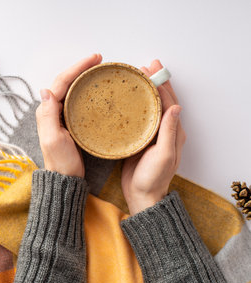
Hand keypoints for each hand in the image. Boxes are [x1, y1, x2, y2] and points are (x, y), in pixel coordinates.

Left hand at [36, 54, 101, 177]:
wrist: (65, 179)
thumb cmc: (61, 162)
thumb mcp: (54, 139)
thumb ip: (48, 115)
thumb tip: (45, 90)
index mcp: (47, 111)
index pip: (61, 82)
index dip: (77, 67)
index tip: (95, 58)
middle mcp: (51, 110)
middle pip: (66, 82)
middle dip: (81, 68)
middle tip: (99, 60)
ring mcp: (60, 116)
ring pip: (71, 89)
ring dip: (83, 76)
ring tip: (98, 69)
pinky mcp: (70, 123)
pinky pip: (77, 100)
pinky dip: (86, 90)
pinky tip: (96, 89)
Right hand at [121, 60, 185, 214]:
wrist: (141, 196)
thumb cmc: (153, 178)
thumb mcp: (163, 154)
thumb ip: (169, 131)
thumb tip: (175, 106)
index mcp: (173, 132)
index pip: (169, 101)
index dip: (161, 83)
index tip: (153, 67)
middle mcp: (164, 130)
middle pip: (160, 101)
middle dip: (153, 82)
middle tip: (142, 67)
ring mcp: (151, 135)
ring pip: (149, 107)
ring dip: (144, 92)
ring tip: (134, 79)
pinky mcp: (139, 140)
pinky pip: (139, 118)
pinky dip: (135, 106)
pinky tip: (126, 101)